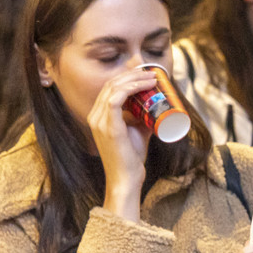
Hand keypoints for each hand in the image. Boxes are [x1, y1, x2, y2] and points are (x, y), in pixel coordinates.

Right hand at [90, 66, 158, 218]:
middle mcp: (95, 115)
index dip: (127, 78)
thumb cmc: (131, 158)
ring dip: (135, 79)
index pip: (110, 88)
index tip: (147, 75)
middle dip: (133, 75)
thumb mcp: (138, 132)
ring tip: (153, 78)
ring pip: (114, 88)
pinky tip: (144, 85)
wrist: (126, 178)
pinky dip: (130, 88)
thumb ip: (142, 119)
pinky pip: (115, 98)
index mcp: (98, 115)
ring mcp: (99, 120)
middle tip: (152, 74)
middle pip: (111, 84)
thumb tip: (157, 108)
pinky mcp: (108, 127)